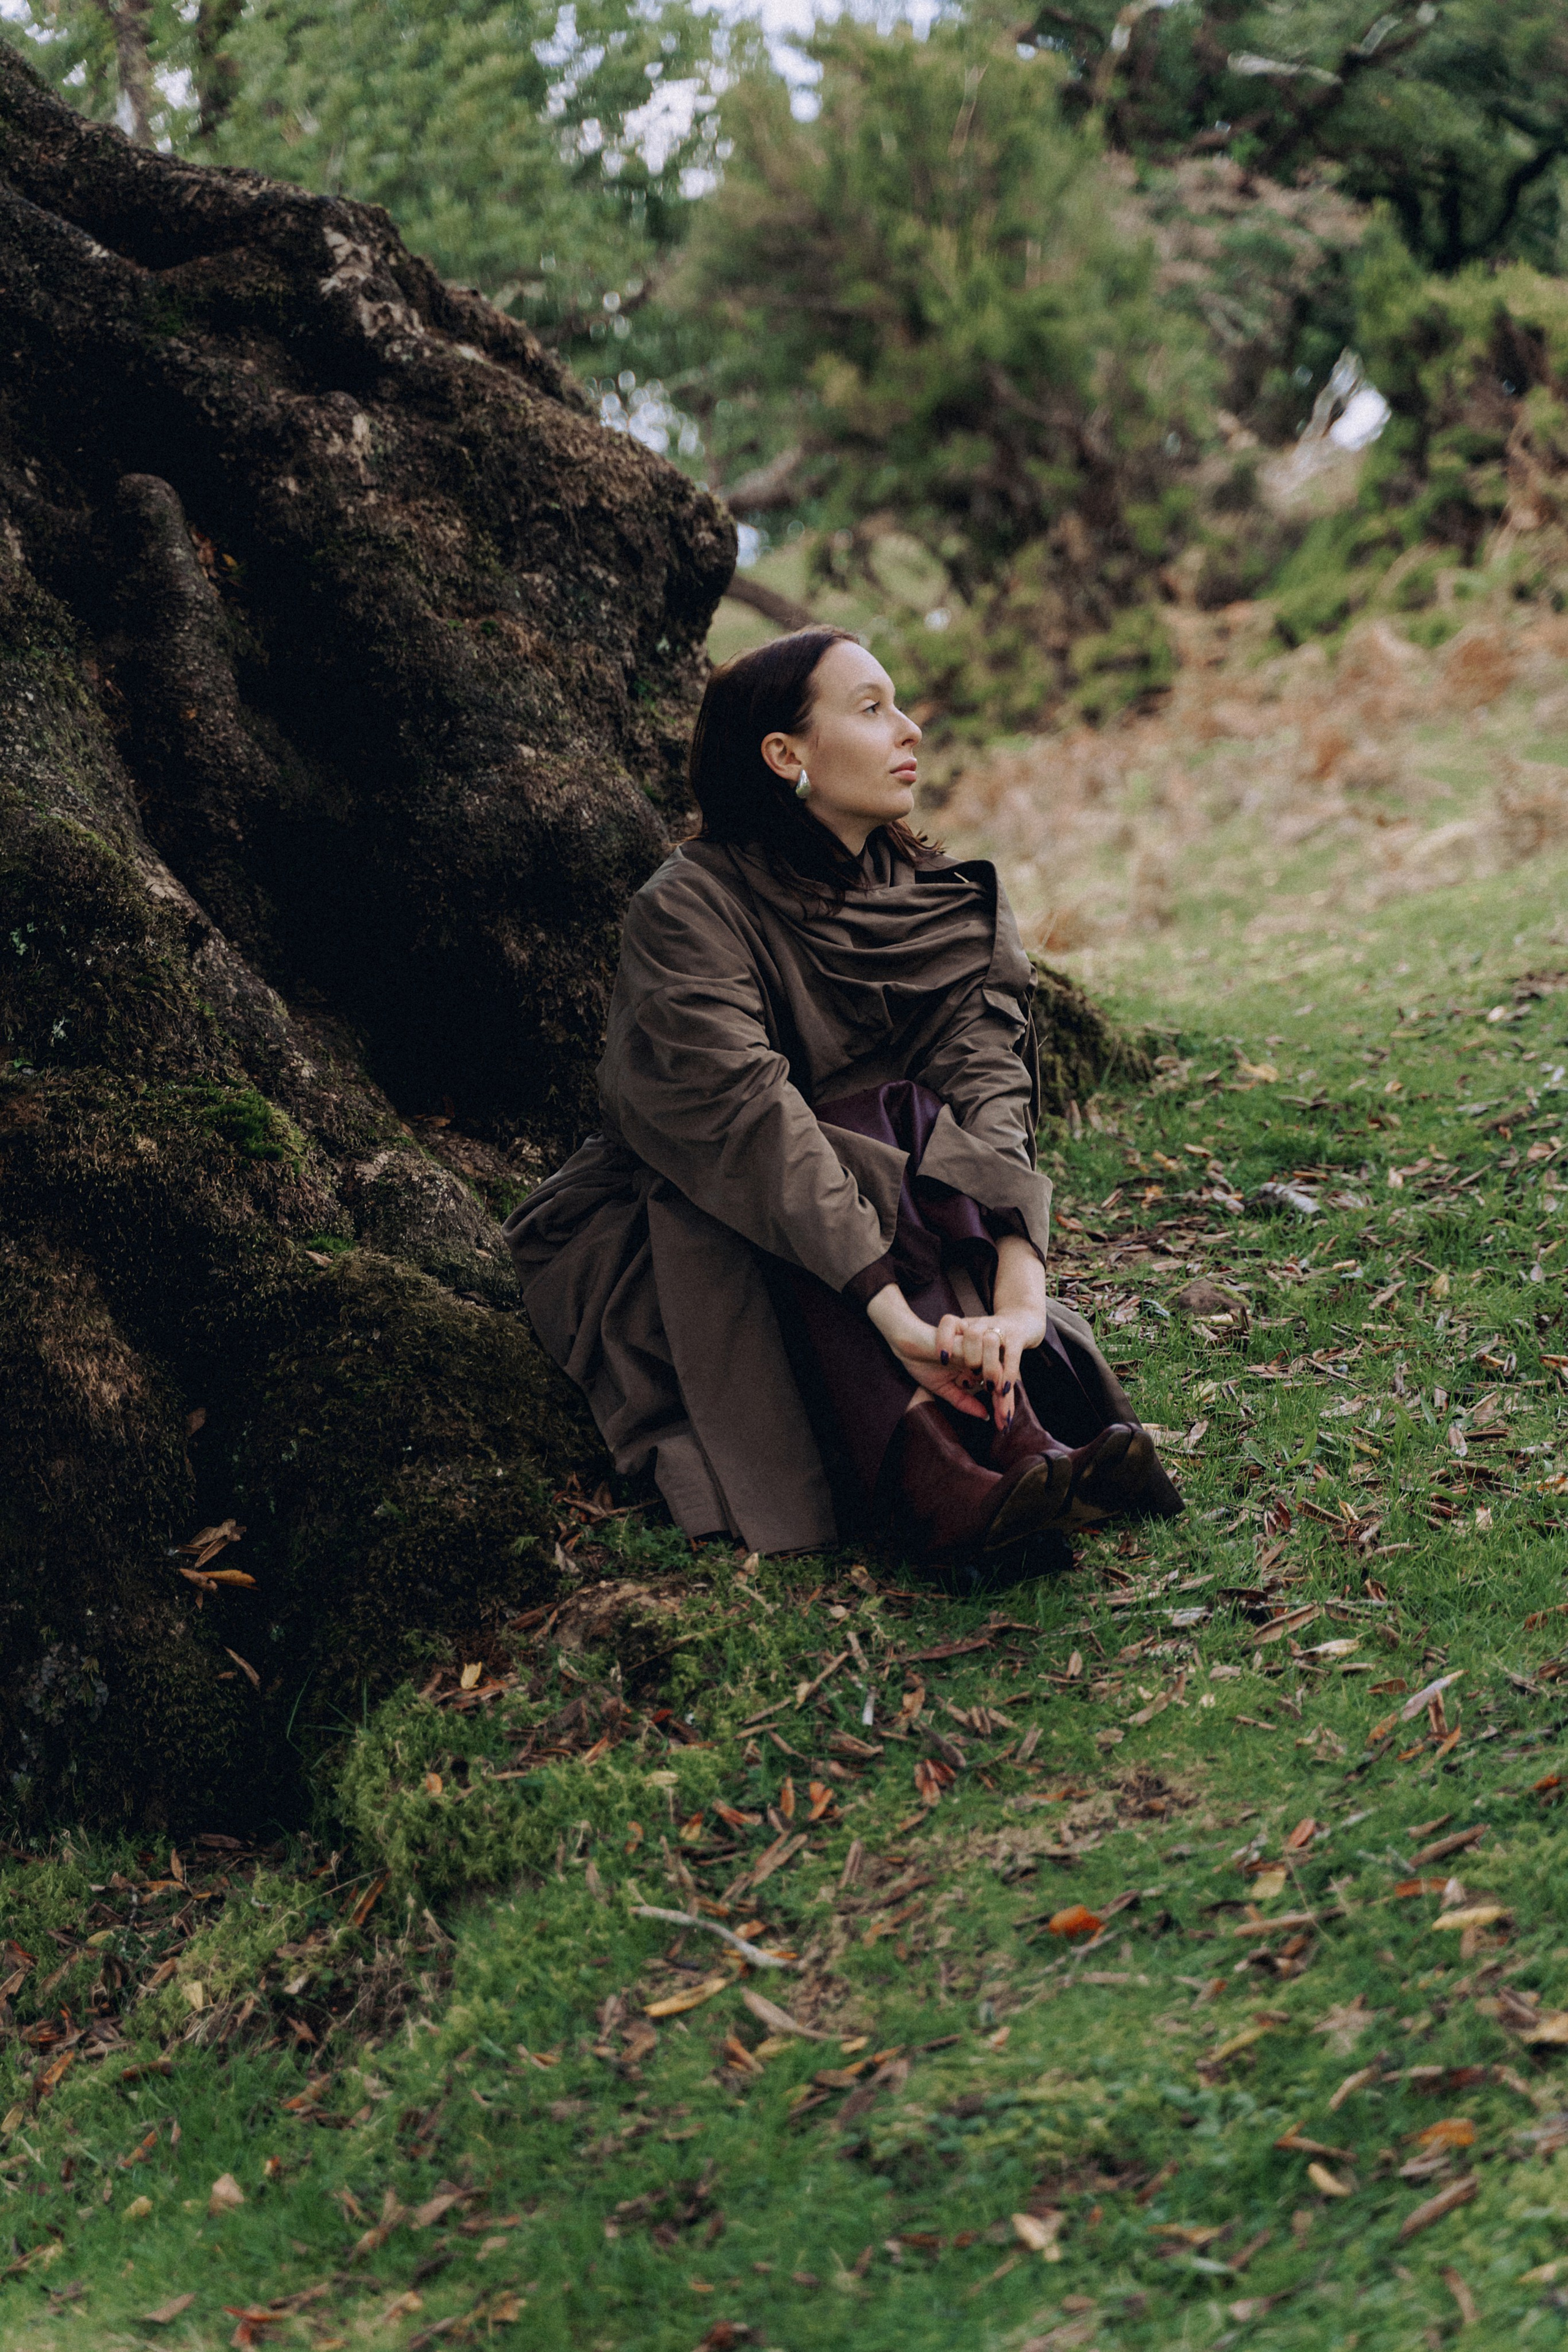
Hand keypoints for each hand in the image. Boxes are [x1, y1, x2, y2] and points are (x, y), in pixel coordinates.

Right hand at [865, 1286, 1042, 1426]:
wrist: (905, 1345)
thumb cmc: (923, 1364)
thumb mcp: (945, 1389)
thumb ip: (964, 1401)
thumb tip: (985, 1416)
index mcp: (976, 1367)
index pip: (995, 1386)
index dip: (1001, 1405)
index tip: (1003, 1425)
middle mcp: (978, 1355)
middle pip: (1001, 1374)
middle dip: (1004, 1398)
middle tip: (1004, 1419)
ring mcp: (972, 1343)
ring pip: (995, 1357)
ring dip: (994, 1373)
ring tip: (993, 1391)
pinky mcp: (963, 1332)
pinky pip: (979, 1343)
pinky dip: (982, 1360)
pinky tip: (980, 1377)